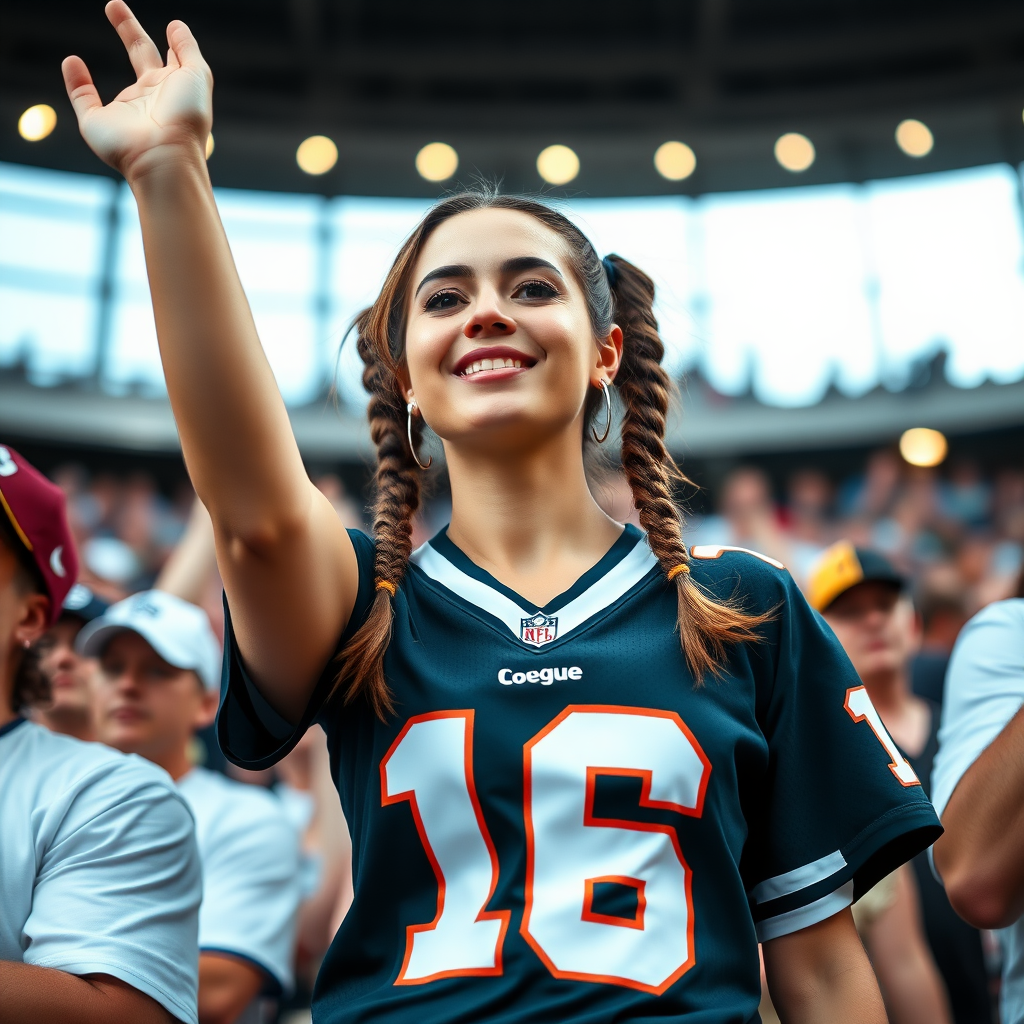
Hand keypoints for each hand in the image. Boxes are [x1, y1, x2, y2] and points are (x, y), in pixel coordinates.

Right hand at [62, 1, 211, 181]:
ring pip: (116, 76)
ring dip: (112, 47)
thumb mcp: (197, 74)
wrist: (165, 155)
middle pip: (138, 56)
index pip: (166, 58)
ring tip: (89, 39)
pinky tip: (72, 61)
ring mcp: (123, 111)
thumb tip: (176, 25)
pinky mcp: (97, 123)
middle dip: (128, 30)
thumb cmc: (185, 116)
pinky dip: (74, 81)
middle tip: (113, 5)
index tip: (169, 28)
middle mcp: (149, 99)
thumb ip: (187, 48)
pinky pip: (82, 98)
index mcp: (173, 89)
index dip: (167, 43)